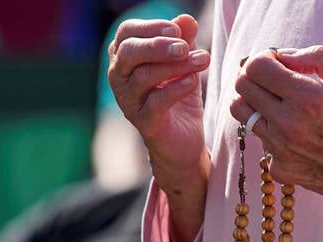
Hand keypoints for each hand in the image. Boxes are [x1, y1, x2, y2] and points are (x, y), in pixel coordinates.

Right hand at [108, 15, 211, 241]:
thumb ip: (184, 41)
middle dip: (158, 45)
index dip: (151, 27)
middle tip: (185, 46)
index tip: (178, 29)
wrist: (183, 141)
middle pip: (129, 52)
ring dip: (176, 66)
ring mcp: (129, 102)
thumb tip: (187, 19)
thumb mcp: (185, 64)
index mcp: (125, 59)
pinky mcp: (144, 123)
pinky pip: (156, 103)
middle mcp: (120, 79)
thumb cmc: (179, 97)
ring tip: (202, 60)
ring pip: (144, 77)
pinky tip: (193, 82)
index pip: (127, 33)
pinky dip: (175, 89)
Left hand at [230, 46, 322, 223]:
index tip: (275, 61)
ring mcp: (282, 151)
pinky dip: (272, 132)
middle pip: (241, 89)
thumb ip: (318, 58)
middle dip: (254, 76)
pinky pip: (261, 141)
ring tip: (282, 103)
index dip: (262, 58)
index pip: (255, 68)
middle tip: (274, 78)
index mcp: (310, 99)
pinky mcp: (281, 170)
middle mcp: (290, 126)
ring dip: (258, 102)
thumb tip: (283, 55)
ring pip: (244, 114)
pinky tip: (297, 133)